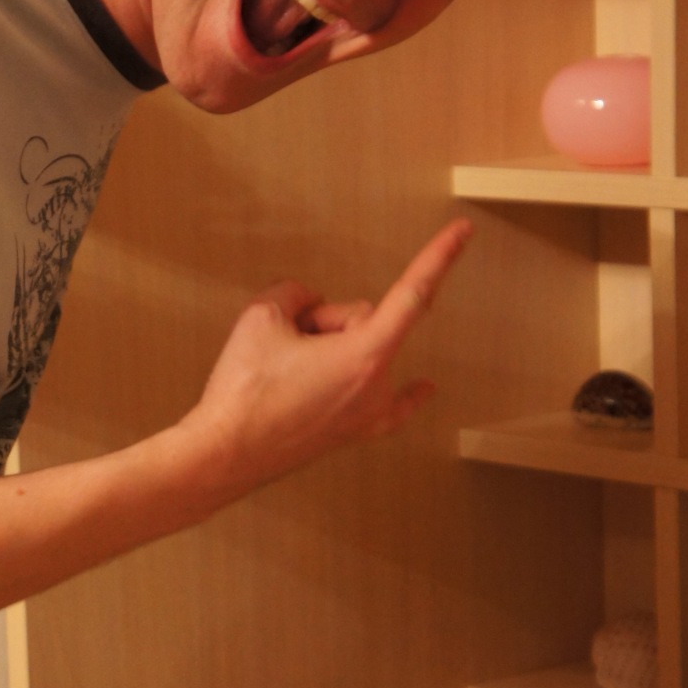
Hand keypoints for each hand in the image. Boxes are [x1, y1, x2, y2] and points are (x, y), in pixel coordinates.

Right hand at [177, 219, 471, 502]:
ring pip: (363, 352)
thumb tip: (310, 307)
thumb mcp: (262, 316)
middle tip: (285, 340)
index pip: (412, 293)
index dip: (438, 257)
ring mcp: (369, 413)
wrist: (224, 455)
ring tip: (287, 372)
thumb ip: (296, 293)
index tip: (463, 232)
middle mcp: (377, 386)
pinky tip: (425, 388)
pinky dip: (405, 392)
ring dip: (333, 348)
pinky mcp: (353, 432)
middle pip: (364, 321)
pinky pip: (390, 402)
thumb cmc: (244, 391)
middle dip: (327, 319)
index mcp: (365, 355)